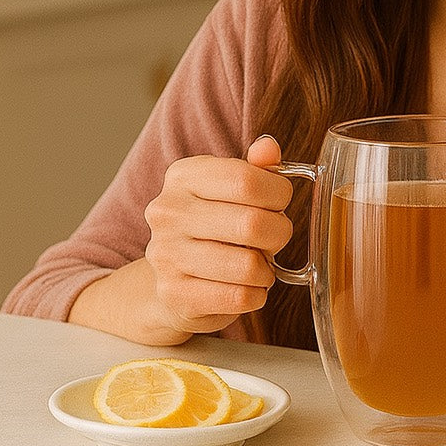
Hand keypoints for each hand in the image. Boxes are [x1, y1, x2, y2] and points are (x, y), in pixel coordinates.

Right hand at [141, 135, 294, 337]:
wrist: (171, 277)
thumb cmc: (213, 227)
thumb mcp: (231, 189)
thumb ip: (255, 168)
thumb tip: (268, 148)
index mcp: (183, 176)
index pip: (247, 180)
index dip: (279, 194)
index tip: (279, 204)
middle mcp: (168, 211)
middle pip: (253, 224)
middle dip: (279, 234)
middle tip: (273, 238)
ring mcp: (166, 254)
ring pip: (248, 265)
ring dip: (267, 270)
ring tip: (259, 265)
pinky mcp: (173, 293)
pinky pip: (239, 297)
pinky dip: (255, 295)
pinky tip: (247, 287)